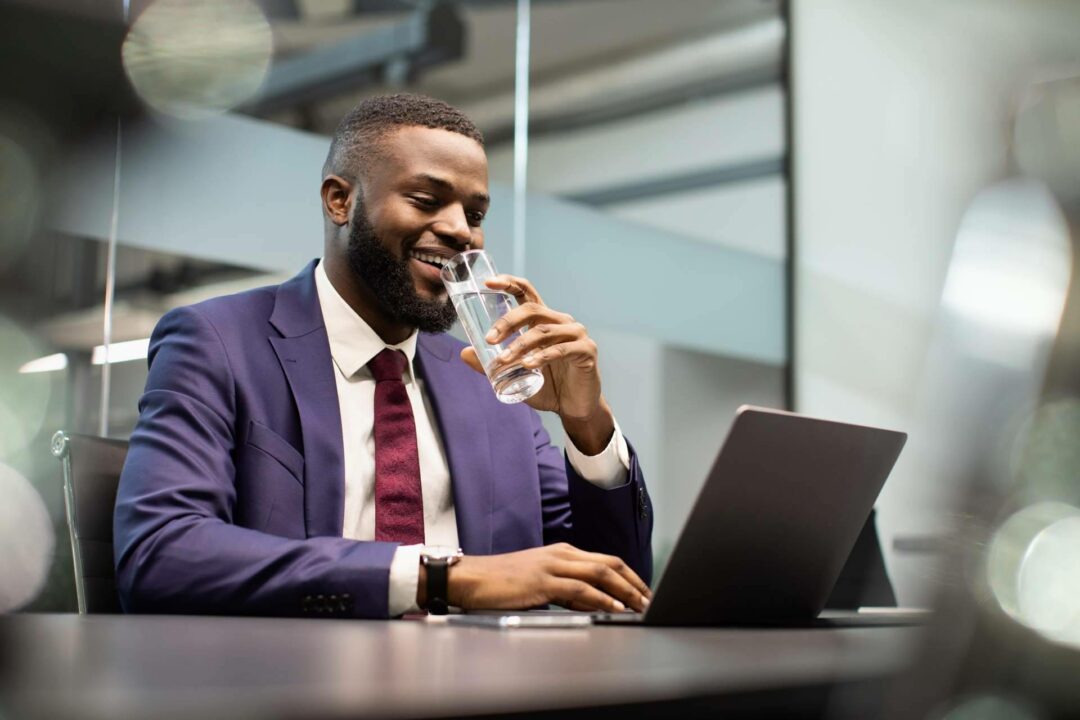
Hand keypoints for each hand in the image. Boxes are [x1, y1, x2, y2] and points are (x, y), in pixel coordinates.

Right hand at [431, 543, 650, 612]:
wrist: (471, 578)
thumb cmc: (502, 583)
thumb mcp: (540, 582)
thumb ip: (567, 590)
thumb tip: (594, 603)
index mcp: (563, 552)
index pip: (607, 561)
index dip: (630, 577)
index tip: (644, 592)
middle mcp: (562, 554)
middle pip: (610, 564)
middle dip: (635, 583)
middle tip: (651, 600)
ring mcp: (553, 565)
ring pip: (600, 574)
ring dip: (625, 592)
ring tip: (640, 606)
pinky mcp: (543, 581)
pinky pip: (580, 589)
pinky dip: (601, 598)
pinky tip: (614, 608)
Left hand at [460, 275, 614, 452]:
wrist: (574, 408)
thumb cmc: (547, 387)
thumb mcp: (516, 374)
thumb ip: (494, 363)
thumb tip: (464, 353)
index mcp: (544, 320)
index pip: (526, 293)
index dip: (509, 282)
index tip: (488, 282)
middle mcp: (561, 321)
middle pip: (532, 309)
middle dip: (507, 322)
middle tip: (489, 339)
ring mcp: (576, 334)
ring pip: (542, 331)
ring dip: (519, 345)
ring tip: (503, 361)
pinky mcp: (587, 351)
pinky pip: (561, 349)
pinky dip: (542, 357)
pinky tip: (528, 365)